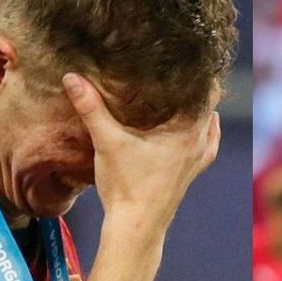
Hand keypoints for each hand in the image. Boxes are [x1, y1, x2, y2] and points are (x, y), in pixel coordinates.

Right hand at [64, 73, 219, 227]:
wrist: (136, 229)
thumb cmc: (127, 187)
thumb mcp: (107, 142)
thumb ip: (91, 108)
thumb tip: (71, 77)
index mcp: (189, 130)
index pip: (208, 88)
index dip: (198, 68)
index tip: (185, 51)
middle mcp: (200, 142)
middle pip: (209, 103)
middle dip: (194, 85)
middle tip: (175, 67)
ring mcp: (199, 159)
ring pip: (209, 123)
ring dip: (197, 107)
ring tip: (181, 91)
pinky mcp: (191, 172)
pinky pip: (205, 143)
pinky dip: (200, 130)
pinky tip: (190, 126)